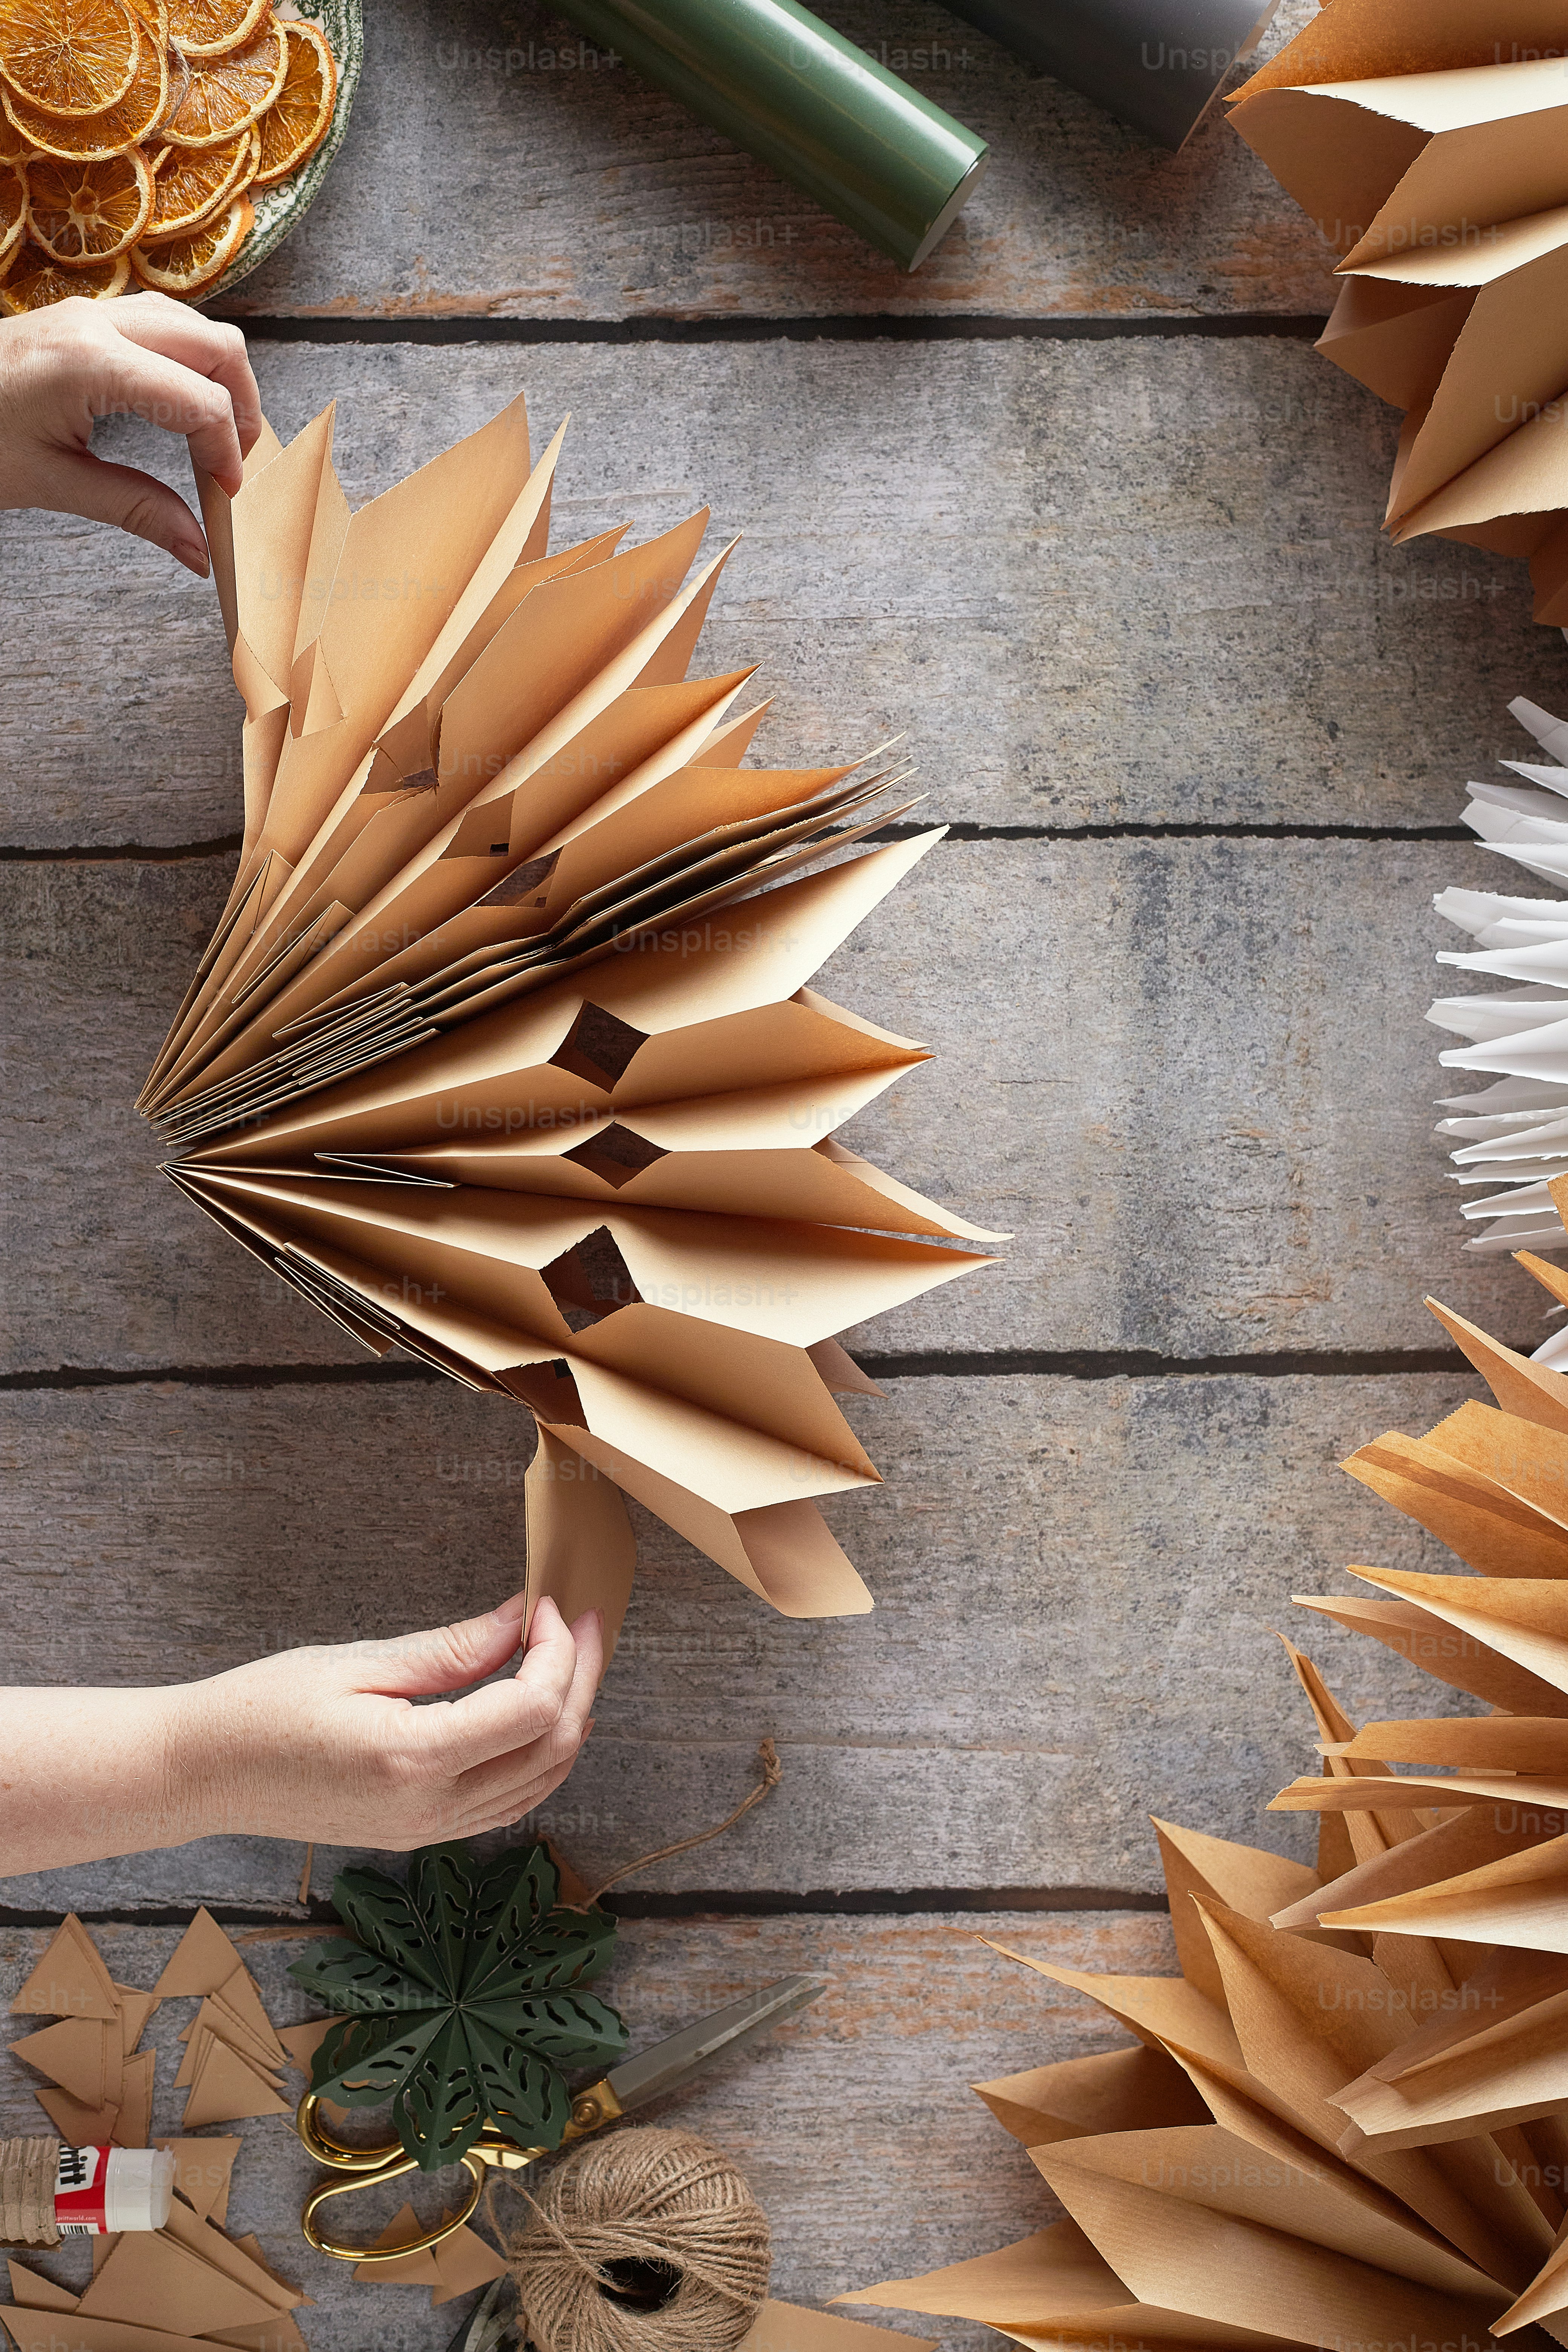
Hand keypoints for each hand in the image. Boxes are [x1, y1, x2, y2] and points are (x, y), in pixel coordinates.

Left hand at [0, 291, 261, 576]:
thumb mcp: (52, 483)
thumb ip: (136, 510)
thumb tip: (200, 550)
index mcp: (92, 363)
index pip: (201, 400)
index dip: (227, 452)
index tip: (223, 497)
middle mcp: (99, 322)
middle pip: (217, 344)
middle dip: (240, 406)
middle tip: (231, 464)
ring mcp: (91, 311)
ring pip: (195, 325)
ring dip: (218, 379)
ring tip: (210, 437)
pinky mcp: (83, 315)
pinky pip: (162, 324)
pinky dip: (187, 362)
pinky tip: (177, 407)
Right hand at [0, 1594, 602, 1875]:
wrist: (204, 1773)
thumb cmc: (263, 1707)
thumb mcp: (360, 1663)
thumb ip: (449, 1649)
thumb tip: (519, 1620)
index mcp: (414, 1760)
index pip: (532, 1710)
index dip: (555, 1650)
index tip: (544, 1603)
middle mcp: (430, 1809)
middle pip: (552, 1749)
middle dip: (580, 1678)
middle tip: (578, 1621)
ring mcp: (427, 1831)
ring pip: (540, 1783)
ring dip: (569, 1719)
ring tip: (569, 1659)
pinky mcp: (419, 1834)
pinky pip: (507, 1803)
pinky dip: (539, 1757)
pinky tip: (537, 1713)